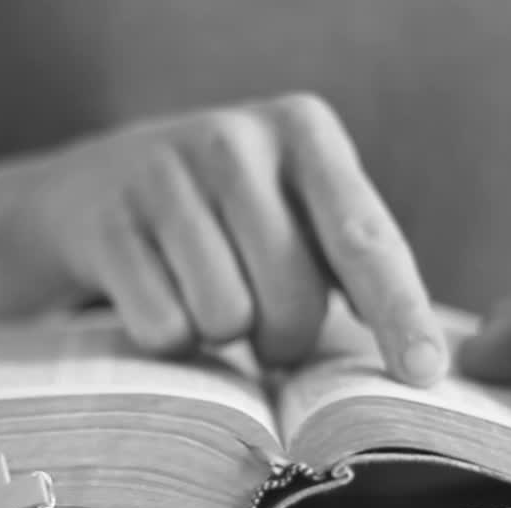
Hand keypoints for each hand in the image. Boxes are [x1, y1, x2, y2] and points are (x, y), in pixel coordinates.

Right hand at [5, 94, 446, 381]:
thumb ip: (351, 259)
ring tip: (205, 302)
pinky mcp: (105, 223)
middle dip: (285, 340)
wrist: (87, 191)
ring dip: (220, 338)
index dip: (398, 311)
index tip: (423, 373)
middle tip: (264, 329)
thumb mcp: (292, 205)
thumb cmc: (224, 218)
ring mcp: (160, 175)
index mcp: (303, 130)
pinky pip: (162, 329)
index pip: (363, 238)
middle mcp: (233, 139)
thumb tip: (418, 360)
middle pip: (292, 298)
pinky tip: (157, 298)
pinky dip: (167, 340)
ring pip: (225, 319)